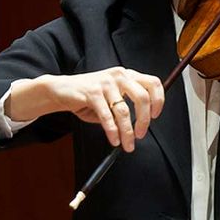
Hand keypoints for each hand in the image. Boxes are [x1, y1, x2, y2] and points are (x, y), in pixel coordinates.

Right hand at [9, 67, 166, 151]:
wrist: (61, 90)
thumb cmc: (89, 96)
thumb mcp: (113, 97)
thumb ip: (127, 105)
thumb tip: (142, 124)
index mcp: (127, 75)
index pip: (153, 83)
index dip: (159, 100)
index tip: (155, 116)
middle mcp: (119, 75)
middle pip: (142, 98)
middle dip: (144, 121)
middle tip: (141, 135)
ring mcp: (106, 83)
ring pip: (124, 111)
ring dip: (127, 132)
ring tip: (126, 144)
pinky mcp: (92, 92)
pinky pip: (107, 116)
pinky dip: (112, 131)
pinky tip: (114, 139)